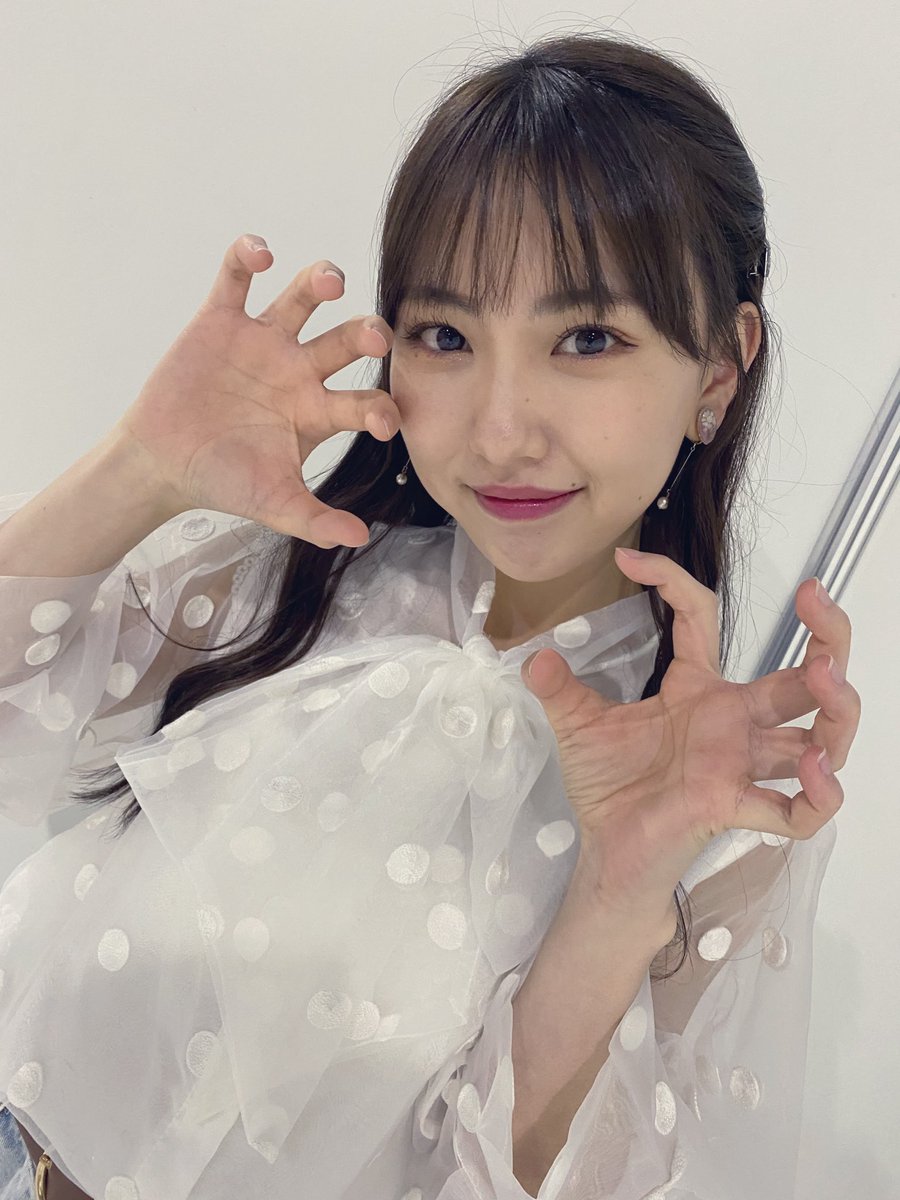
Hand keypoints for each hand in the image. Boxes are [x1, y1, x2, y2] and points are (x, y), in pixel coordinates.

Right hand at [110, 234, 398, 547]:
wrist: (164, 463)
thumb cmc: (224, 481)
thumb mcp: (273, 503)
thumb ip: (314, 519)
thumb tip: (359, 537)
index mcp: (318, 410)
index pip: (364, 400)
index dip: (380, 407)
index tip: (383, 421)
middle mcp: (300, 369)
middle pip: (345, 340)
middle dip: (364, 332)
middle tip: (373, 333)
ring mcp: (264, 342)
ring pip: (302, 299)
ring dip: (320, 281)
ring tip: (329, 281)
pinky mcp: (222, 320)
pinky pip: (237, 279)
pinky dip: (246, 258)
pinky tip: (258, 252)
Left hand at [521, 548, 860, 929]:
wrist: (605, 849)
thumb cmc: (609, 787)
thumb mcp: (579, 725)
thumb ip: (560, 688)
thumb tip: (533, 656)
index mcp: (699, 692)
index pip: (703, 620)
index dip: (671, 581)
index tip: (628, 560)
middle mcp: (732, 725)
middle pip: (800, 680)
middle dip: (827, 638)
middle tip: (818, 600)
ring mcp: (738, 766)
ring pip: (819, 740)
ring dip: (836, 712)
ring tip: (824, 680)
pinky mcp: (731, 807)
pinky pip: (795, 813)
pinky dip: (816, 797)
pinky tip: (813, 769)